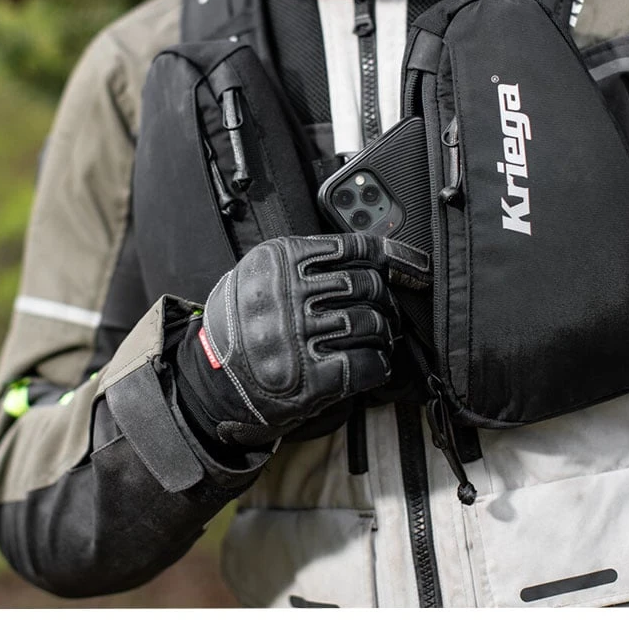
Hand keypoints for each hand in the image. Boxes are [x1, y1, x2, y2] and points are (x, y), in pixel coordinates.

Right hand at [176, 233, 430, 446]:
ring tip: (379, 337)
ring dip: (384, 332)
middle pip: (365, 284)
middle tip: (389, 311)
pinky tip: (373, 363)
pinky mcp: (307, 378)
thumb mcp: (261, 275)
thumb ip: (307, 262)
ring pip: (369, 322)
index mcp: (277, 260)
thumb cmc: (243, 325)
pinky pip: (365, 363)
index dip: (394, 256)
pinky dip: (379, 363)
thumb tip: (376, 258)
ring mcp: (295, 337)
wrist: (212, 382)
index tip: (415, 267)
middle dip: (387, 299)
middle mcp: (285, 294)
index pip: (353, 247)